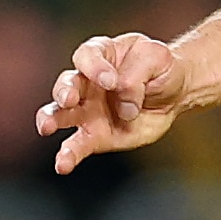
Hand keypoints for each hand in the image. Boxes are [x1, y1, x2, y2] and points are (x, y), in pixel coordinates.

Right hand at [34, 33, 187, 173]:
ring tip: (46, 127)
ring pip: (62, 114)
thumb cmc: (160, 68)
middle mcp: (86, 82)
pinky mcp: (96, 136)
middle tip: (68, 99)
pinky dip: (68, 155)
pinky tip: (62, 164)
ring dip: (52, 119)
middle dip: (64, 91)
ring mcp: (88, 110)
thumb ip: (136, 74)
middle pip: (66, 84)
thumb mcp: (155, 57)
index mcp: (100, 55)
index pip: (87, 56)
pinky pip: (78, 146)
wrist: (174, 93)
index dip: (95, 67)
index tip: (112, 81)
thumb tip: (125, 104)